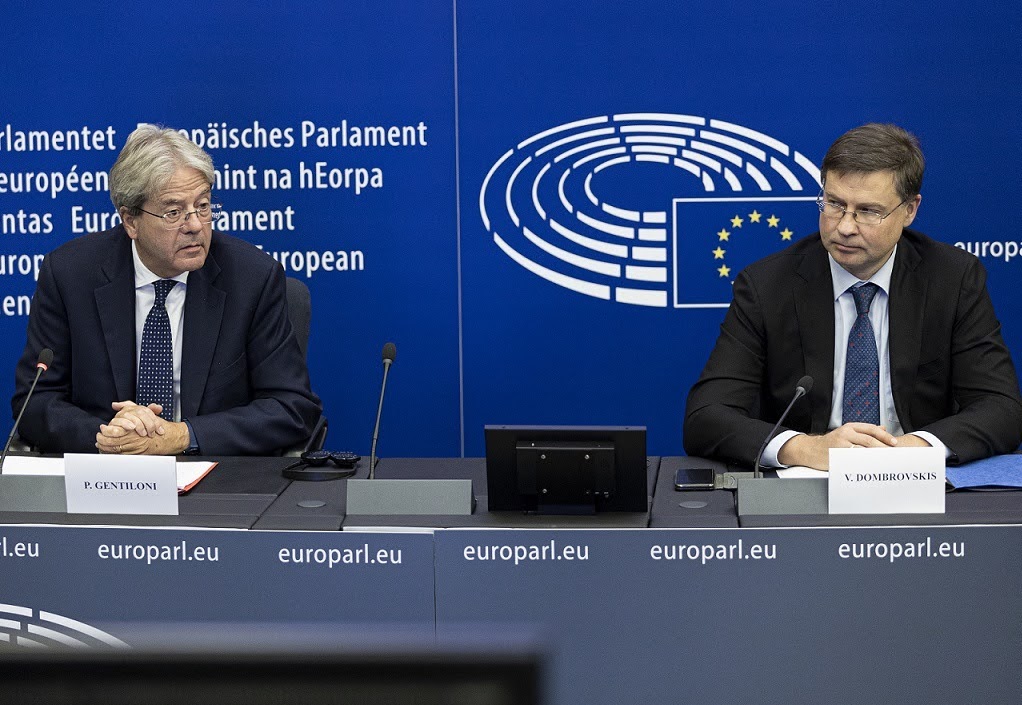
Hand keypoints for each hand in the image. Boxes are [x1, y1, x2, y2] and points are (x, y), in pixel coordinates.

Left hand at [96, 401, 189, 454]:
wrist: (168, 437)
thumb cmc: (156, 425)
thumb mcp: (142, 411)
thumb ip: (127, 406)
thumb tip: (115, 405)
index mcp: (134, 427)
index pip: (115, 431)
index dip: (107, 431)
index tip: (102, 429)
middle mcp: (134, 438)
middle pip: (114, 441)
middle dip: (104, 440)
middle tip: (99, 438)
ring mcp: (135, 447)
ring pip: (116, 449)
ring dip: (107, 448)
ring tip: (100, 445)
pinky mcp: (137, 454)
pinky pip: (122, 455)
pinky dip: (114, 453)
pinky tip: (109, 451)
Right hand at [777, 423, 898, 469]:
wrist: (810, 450)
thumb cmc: (829, 443)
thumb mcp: (846, 433)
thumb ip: (864, 431)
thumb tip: (882, 429)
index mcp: (849, 427)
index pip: (871, 429)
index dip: (884, 436)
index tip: (894, 443)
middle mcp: (845, 433)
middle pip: (869, 440)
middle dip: (884, 447)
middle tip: (894, 454)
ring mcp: (841, 444)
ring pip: (863, 449)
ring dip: (876, 455)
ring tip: (886, 460)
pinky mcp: (837, 454)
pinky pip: (854, 458)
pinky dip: (865, 462)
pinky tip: (872, 465)